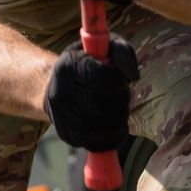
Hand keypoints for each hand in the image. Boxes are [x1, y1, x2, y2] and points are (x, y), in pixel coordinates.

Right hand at [43, 36, 139, 151]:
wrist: (56, 84)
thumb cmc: (89, 62)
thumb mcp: (105, 47)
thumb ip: (122, 53)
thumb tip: (133, 76)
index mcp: (69, 66)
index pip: (103, 79)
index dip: (118, 79)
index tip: (118, 76)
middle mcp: (60, 92)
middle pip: (105, 106)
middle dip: (121, 99)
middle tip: (120, 92)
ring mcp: (62, 117)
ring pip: (104, 127)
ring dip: (119, 117)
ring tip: (116, 106)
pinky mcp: (67, 135)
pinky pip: (98, 143)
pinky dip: (112, 136)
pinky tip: (111, 123)